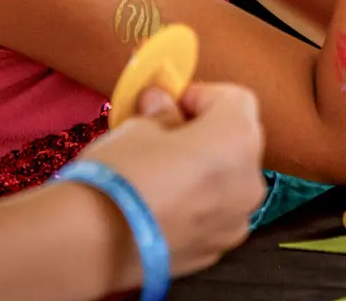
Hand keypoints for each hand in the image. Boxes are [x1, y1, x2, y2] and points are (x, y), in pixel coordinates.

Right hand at [82, 82, 265, 279]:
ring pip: (228, 182)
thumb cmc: (121, 174)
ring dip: (204, 171)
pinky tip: (159, 206)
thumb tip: (162, 103)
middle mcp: (250, 182)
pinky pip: (214, 214)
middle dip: (206, 133)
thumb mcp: (138, 128)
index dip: (202, 96)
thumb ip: (162, 113)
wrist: (94, 245)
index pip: (237, 99)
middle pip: (237, 142)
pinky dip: (196, 204)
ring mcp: (236, 221)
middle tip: (164, 134)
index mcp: (238, 140)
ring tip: (160, 174)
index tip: (170, 104)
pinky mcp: (216, 250)